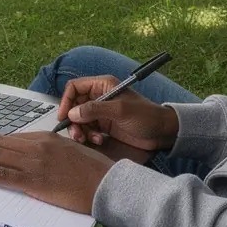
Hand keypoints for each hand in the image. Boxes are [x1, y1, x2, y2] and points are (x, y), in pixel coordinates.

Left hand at [0, 131, 112, 214]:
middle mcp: (36, 146)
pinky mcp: (35, 181)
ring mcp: (34, 163)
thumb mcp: (68, 152)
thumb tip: (29, 157)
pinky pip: (2, 176)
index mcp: (44, 137)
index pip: (7, 138)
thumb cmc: (92, 171)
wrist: (108, 183)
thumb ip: (47, 151)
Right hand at [57, 75, 178, 151]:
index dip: (66, 101)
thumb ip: (95, 110)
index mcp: (102, 86)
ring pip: (79, 119)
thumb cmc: (146, 116)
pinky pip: (87, 129)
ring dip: (80, 130)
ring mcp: (101, 112)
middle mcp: (99, 97)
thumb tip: (73, 113)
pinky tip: (99, 140)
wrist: (162, 133)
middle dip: (73, 120)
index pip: (75, 87)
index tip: (64, 116)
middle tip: (77, 134)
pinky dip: (89, 136)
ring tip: (87, 139)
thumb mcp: (120, 110)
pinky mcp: (103, 125)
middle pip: (74, 105)